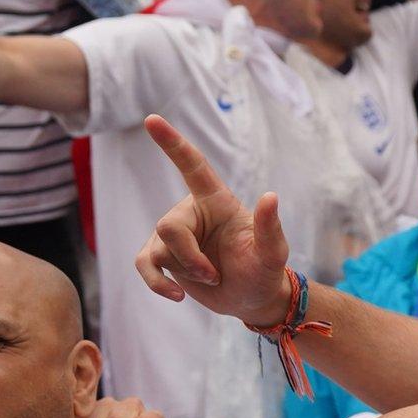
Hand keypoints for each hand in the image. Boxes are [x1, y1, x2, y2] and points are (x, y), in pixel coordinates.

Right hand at [134, 116, 295, 327]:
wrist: (252, 298)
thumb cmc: (264, 269)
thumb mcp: (272, 252)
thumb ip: (270, 227)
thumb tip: (270, 197)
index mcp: (216, 201)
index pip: (192, 166)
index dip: (172, 143)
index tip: (152, 119)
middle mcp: (191, 213)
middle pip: (169, 227)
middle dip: (191, 258)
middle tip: (216, 275)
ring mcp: (174, 236)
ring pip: (158, 250)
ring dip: (186, 272)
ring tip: (212, 280)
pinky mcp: (163, 258)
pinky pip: (144, 265)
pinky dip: (157, 284)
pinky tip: (177, 296)